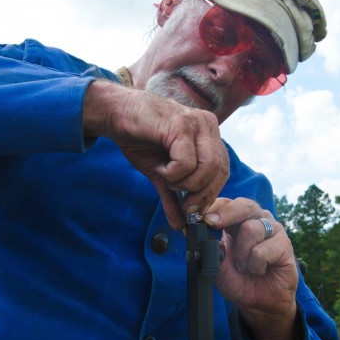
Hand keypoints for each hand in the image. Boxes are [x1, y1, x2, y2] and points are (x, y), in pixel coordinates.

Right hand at [82, 80, 228, 228]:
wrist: (116, 114)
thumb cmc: (139, 138)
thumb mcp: (161, 173)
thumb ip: (173, 197)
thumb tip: (180, 226)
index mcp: (209, 135)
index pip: (223, 170)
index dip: (209, 194)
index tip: (190, 207)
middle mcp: (208, 126)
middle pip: (219, 171)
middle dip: (200, 194)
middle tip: (182, 201)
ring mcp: (196, 123)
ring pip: (207, 167)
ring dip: (184, 182)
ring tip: (166, 176)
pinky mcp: (181, 125)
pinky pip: (186, 162)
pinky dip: (173, 172)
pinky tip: (160, 166)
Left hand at [204, 197, 300, 339]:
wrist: (259, 303)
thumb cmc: (239, 280)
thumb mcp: (217, 263)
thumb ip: (209, 246)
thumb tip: (194, 231)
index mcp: (239, 219)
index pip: (227, 203)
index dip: (213, 207)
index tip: (199, 216)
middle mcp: (257, 219)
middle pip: (244, 205)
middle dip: (226, 214)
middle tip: (212, 223)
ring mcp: (273, 230)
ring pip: (250, 229)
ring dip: (241, 254)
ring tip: (245, 266)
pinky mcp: (285, 244)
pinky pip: (262, 250)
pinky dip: (255, 265)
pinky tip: (260, 270)